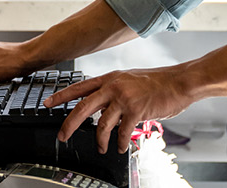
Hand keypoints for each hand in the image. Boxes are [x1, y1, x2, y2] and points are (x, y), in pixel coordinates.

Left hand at [44, 66, 199, 153]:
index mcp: (109, 78)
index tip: (47, 103)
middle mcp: (113, 86)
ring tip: (101, 148)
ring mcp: (124, 98)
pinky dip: (119, 142)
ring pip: (101, 124)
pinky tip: (120, 147)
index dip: (61, 96)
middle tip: (62, 136)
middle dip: (69, 124)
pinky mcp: (136, 110)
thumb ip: (113, 91)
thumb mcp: (128, 80)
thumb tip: (101, 106)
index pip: (79, 87)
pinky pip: (121, 132)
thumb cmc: (157, 82)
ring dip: (100, 140)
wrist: (178, 82)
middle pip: (82, 107)